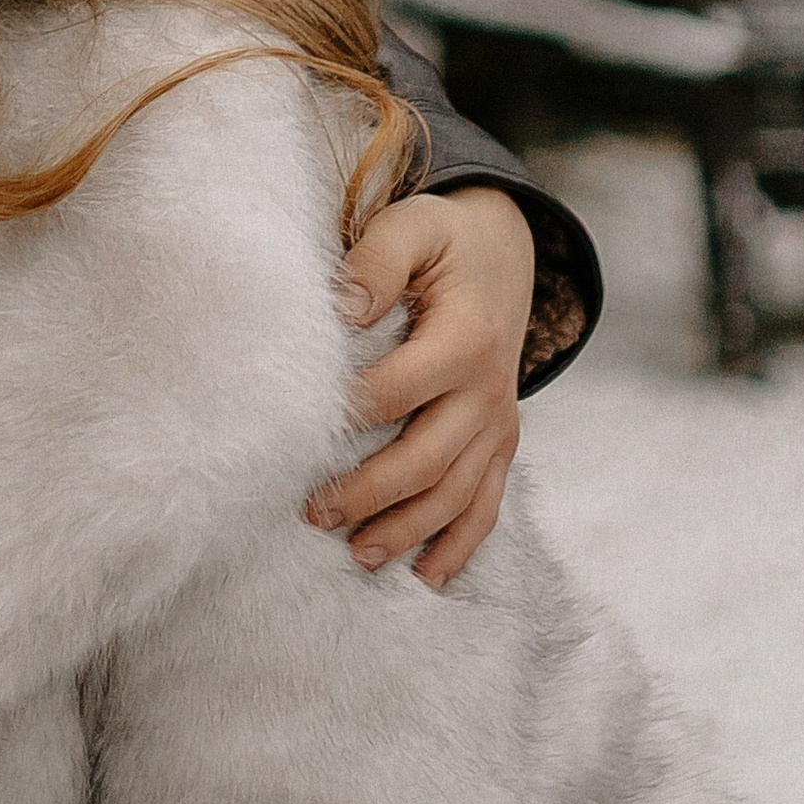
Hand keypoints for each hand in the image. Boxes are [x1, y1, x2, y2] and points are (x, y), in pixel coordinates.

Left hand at [310, 185, 536, 586]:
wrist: (507, 253)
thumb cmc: (446, 241)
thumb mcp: (415, 226)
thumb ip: (376, 262)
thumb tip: (340, 309)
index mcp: (466, 340)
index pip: (399, 391)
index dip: (349, 415)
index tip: (296, 438)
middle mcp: (489, 391)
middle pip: (427, 459)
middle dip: (370, 493)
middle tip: (312, 513)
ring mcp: (498, 424)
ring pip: (456, 495)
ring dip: (408, 531)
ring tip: (357, 555)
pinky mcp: (501, 444)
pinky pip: (486, 504)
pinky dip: (459, 546)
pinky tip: (425, 577)